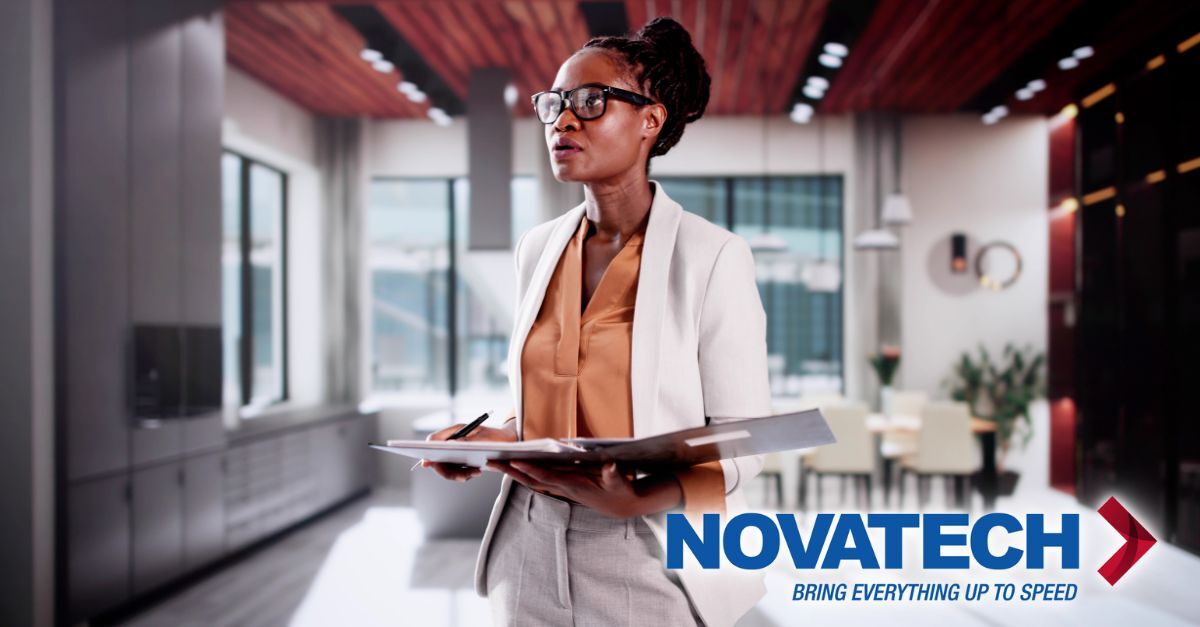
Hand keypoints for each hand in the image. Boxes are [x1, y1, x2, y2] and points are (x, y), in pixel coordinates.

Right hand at [421, 423, 516, 481]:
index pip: (433, 440)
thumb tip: (450, 445)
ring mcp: (456, 452)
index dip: (428, 451)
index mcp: (455, 431)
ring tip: (476, 473)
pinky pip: (456, 472)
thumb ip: (467, 441)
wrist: (509, 442)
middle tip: (463, 477)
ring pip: (447, 468)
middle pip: (438, 458)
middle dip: (447, 470)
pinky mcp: (462, 461)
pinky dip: (464, 475)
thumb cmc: (498, 437)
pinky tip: (477, 472)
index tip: (427, 463)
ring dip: (458, 474)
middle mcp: (453, 441)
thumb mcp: (485, 438)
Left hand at [486, 460, 680, 518]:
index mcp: (574, 485)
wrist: (621, 506)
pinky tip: (516, 469)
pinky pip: (539, 482)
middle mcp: (564, 488)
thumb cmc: (621, 491)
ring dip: (513, 474)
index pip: (547, 477)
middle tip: (490, 462)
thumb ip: (614, 474)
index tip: (513, 461)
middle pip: (531, 480)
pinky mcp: (563, 488)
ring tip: (496, 464)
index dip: (530, 469)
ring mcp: (562, 490)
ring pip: (532, 482)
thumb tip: (610, 465)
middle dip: (510, 471)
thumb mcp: (620, 482)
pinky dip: (525, 475)